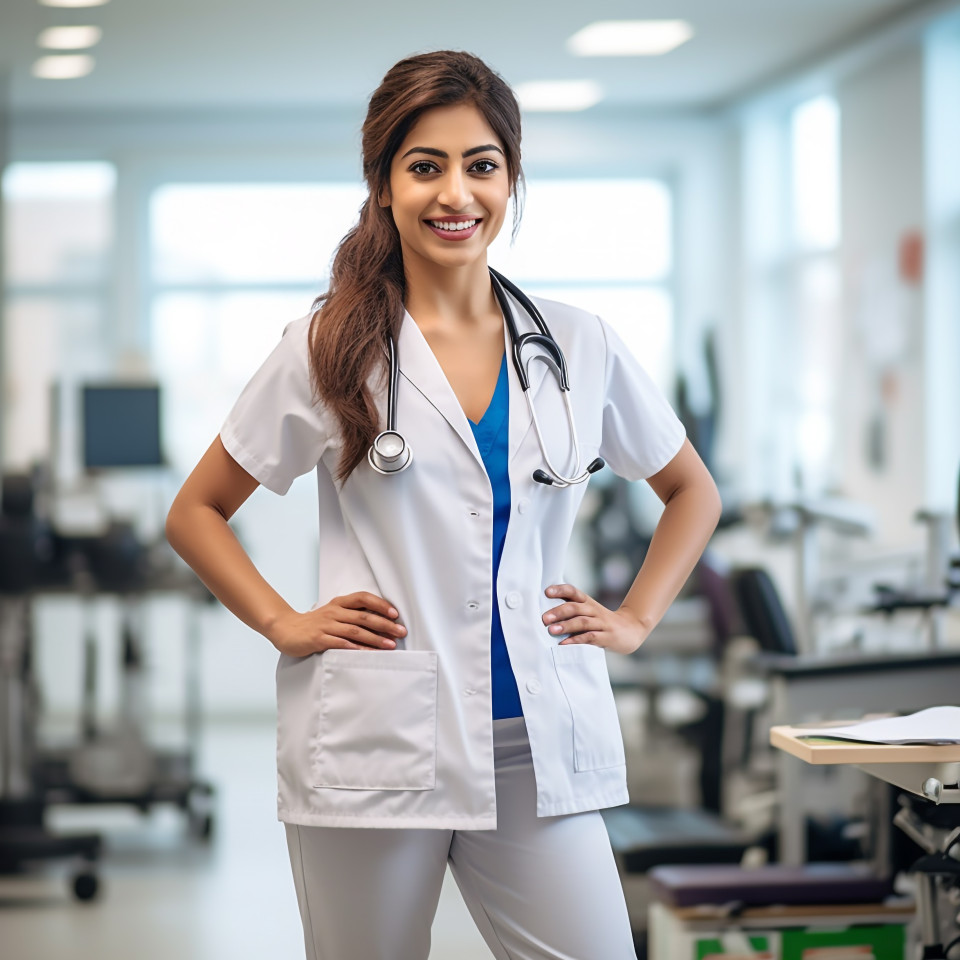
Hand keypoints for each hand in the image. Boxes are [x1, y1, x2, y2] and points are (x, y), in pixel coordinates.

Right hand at [267, 592, 406, 657]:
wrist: (286, 629)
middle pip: (364, 616)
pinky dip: (356, 648)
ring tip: (390, 645)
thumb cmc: (314, 623)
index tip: (395, 613)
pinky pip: (341, 643)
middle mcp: (334, 612)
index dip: (380, 604)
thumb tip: (379, 621)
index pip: (363, 598)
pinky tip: (368, 653)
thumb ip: (352, 615)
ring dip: (375, 638)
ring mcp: (327, 625)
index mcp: (339, 603)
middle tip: (400, 631)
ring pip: (356, 631)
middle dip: (385, 624)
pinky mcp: (319, 639)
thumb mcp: (333, 613)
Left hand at [541, 583, 649, 654]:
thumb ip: (572, 612)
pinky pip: (590, 637)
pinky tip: (564, 643)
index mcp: (587, 602)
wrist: (631, 630)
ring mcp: (601, 623)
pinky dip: (577, 640)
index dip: (560, 590)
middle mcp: (594, 610)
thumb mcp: (589, 612)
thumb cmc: (602, 622)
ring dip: (566, 626)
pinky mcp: (606, 637)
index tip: (546, 592)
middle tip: (544, 618)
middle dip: (559, 612)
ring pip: (582, 622)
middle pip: (575, 607)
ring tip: (552, 630)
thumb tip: (545, 615)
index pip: (573, 591)